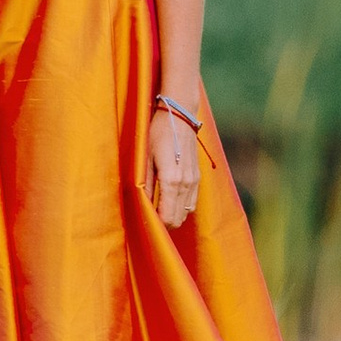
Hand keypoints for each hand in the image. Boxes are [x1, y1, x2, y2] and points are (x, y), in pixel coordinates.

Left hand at [149, 101, 202, 228]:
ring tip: (158, 209)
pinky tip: (170, 200)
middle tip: (149, 217)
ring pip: (186, 212)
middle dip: (165, 222)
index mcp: (172, 180)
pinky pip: (192, 202)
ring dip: (174, 215)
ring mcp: (194, 181)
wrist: (180, 116)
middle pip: (178, 218)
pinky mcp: (197, 177)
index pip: (168, 217)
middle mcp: (186, 184)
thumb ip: (146, 184)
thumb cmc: (158, 133)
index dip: (157, 224)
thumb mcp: (145, 157)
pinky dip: (181, 206)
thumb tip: (142, 205)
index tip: (145, 221)